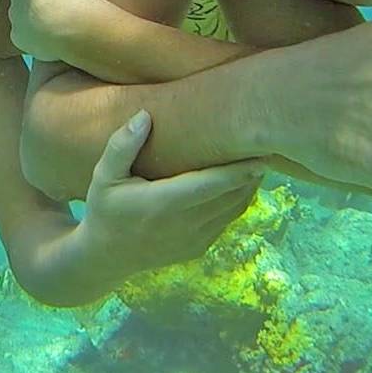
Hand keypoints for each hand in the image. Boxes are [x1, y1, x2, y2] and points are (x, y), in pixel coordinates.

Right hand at [74, 110, 263, 275]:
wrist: (106, 257)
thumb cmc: (105, 208)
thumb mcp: (104, 176)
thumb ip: (122, 145)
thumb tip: (145, 115)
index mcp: (161, 204)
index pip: (210, 186)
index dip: (239, 171)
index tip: (261, 153)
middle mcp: (183, 225)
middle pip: (230, 196)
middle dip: (251, 173)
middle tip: (267, 144)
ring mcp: (194, 240)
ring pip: (234, 210)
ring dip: (248, 186)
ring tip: (258, 158)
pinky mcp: (199, 248)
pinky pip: (227, 221)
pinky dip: (238, 201)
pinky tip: (241, 181)